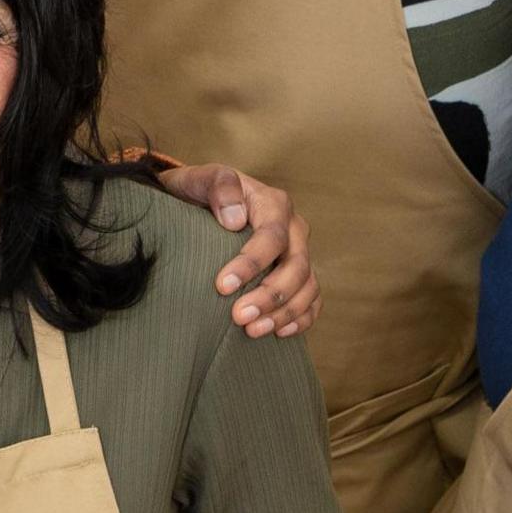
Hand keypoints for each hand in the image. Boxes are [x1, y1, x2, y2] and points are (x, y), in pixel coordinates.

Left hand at [154, 163, 317, 339]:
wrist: (200, 202)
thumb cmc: (198, 192)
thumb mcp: (199, 180)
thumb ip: (218, 186)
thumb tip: (234, 220)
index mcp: (272, 203)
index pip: (271, 236)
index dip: (251, 264)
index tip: (223, 286)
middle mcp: (293, 227)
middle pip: (296, 266)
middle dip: (270, 295)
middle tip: (239, 317)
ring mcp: (299, 251)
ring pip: (308, 286)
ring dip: (285, 312)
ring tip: (253, 331)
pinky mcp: (299, 273)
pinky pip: (312, 299)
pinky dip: (302, 318)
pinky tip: (279, 333)